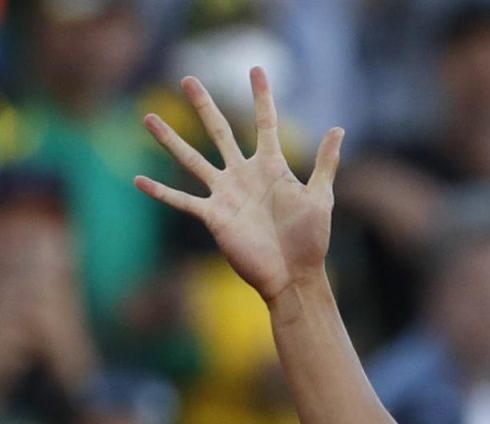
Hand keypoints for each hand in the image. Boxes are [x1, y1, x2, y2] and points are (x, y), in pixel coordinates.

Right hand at [135, 68, 343, 303]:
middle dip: (204, 106)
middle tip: (188, 78)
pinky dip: (161, 191)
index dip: (262, 97)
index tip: (257, 69)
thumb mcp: (320, 197)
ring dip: (170, 140)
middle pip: (220, 132)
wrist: (295, 275)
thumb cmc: (310, 239)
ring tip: (148, 118)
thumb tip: (338, 129)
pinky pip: (183, 201)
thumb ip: (325, 164)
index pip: (265, 124)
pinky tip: (138, 179)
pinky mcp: (214, 217)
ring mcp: (226, 195)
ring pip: (192, 160)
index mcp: (271, 167)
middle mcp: (244, 175)